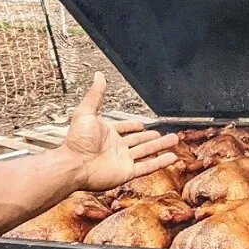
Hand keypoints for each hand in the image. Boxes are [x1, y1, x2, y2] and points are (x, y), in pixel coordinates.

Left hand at [58, 72, 178, 191]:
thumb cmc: (77, 140)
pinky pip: (147, 167)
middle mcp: (116, 147)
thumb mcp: (86, 112)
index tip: (142, 125)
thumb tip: (98, 75)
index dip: (132, 126)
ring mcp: (122, 160)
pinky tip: (171, 157)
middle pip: (139, 141)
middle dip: (152, 137)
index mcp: (107, 133)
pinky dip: (160, 162)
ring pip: (147, 151)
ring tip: (174, 140)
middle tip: (164, 133)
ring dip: (160, 146)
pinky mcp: (127, 172)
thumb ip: (96, 94)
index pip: (124, 128)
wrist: (74, 165)